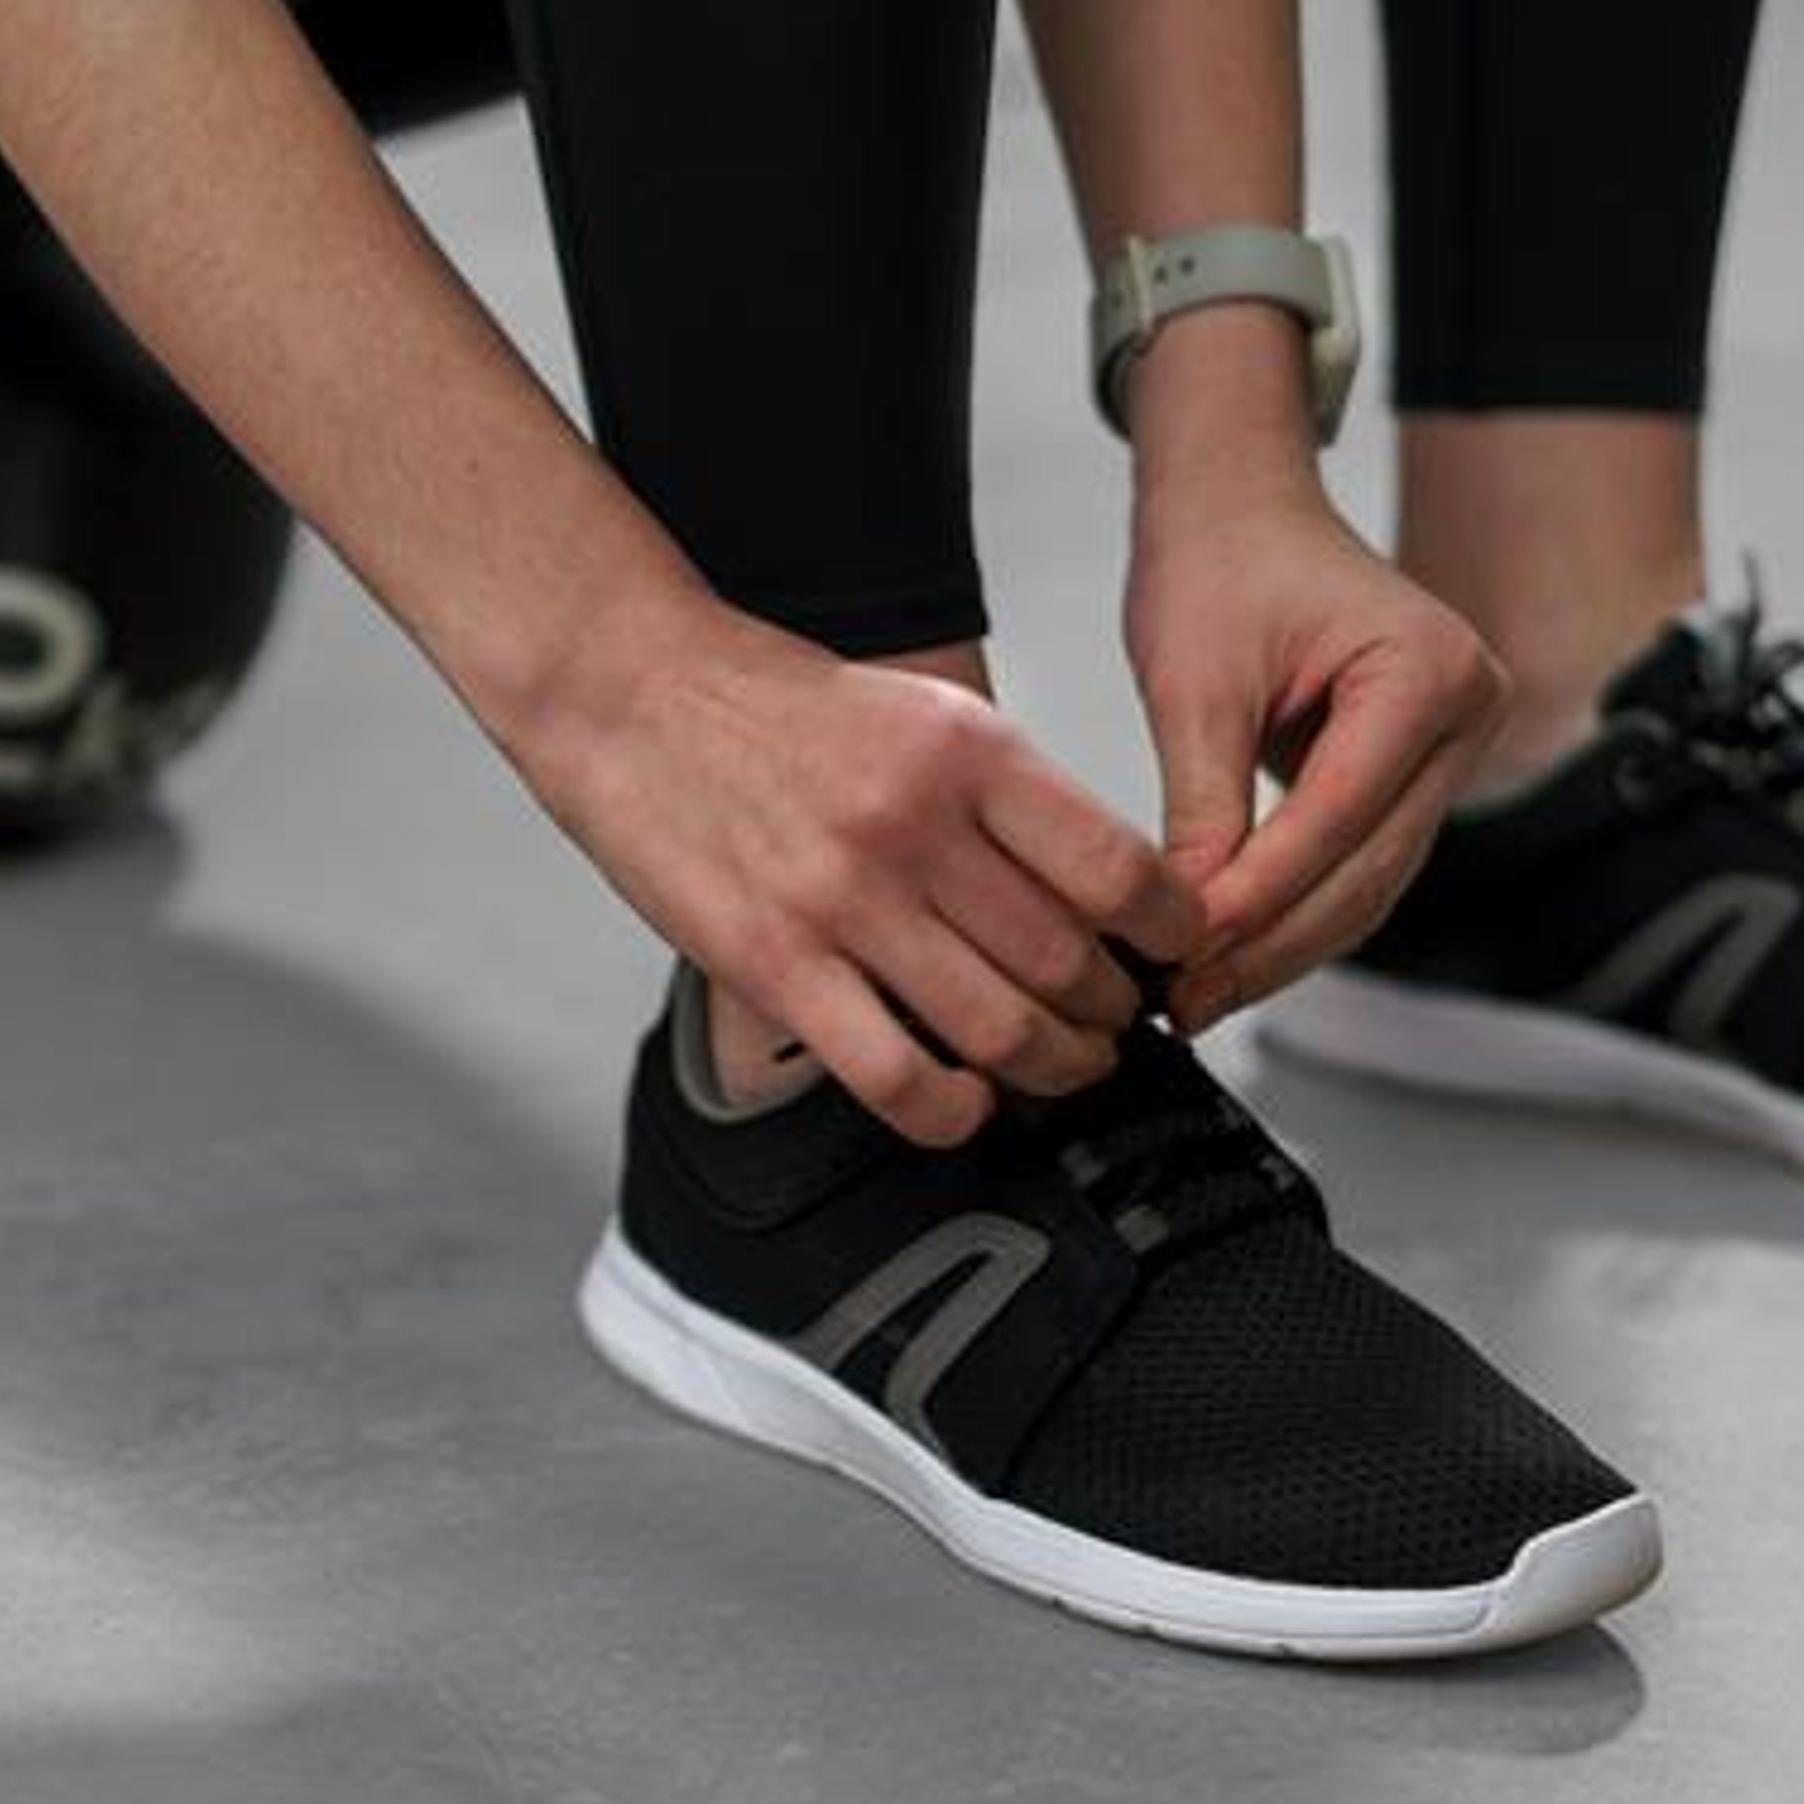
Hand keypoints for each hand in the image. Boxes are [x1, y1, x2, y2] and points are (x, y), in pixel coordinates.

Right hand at [510, 596, 1207, 1146]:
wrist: (631, 693)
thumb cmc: (773, 708)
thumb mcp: (921, 711)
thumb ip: (1007, 796)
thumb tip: (1100, 889)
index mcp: (965, 751)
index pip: (1119, 868)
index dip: (1170, 931)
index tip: (1172, 951)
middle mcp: (912, 824)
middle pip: (1068, 963)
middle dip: (1113, 1014)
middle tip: (1113, 1021)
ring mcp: (842, 900)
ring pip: (998, 1030)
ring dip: (1053, 1068)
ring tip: (1059, 1066)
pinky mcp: (774, 964)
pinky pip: (893, 1075)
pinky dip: (952, 1110)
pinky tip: (966, 1101)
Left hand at [1124, 482, 1507, 1031]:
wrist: (1239, 513)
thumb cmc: (1220, 563)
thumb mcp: (1195, 683)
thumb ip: (1202, 802)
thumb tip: (1191, 922)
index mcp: (1428, 670)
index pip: (1339, 815)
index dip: (1260, 895)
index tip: (1182, 953)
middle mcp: (1464, 714)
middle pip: (1369, 868)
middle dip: (1271, 943)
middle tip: (1185, 1001)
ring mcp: (1447, 752)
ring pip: (1368, 886)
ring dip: (1282, 948)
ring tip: (1195, 997)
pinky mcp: (1410, 780)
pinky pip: (1356, 867)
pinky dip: (1292, 915)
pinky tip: (1226, 957)